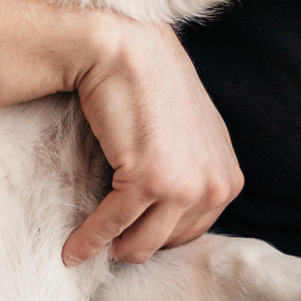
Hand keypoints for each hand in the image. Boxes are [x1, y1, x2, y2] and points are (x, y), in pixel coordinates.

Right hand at [65, 16, 243, 265]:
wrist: (127, 51)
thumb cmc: (151, 86)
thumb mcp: (192, 134)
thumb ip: (193, 171)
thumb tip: (171, 211)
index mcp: (228, 179)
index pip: (193, 231)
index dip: (158, 236)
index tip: (133, 236)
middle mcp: (214, 187)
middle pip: (167, 242)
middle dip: (135, 244)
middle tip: (108, 243)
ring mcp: (184, 187)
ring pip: (141, 244)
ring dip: (111, 249)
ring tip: (86, 249)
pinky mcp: (149, 182)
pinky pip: (112, 226)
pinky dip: (88, 241)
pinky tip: (72, 249)